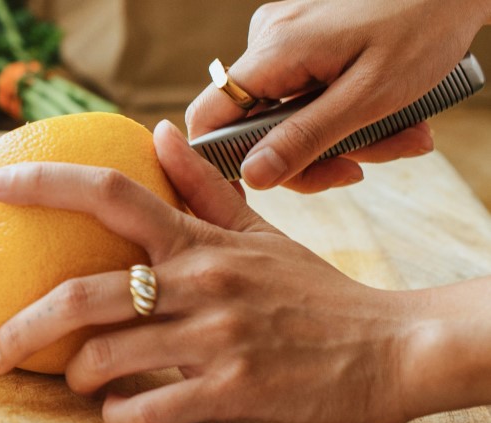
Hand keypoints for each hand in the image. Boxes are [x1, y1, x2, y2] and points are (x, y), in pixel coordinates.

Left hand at [0, 120, 423, 422]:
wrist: (391, 347)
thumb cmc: (315, 292)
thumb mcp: (261, 232)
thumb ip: (203, 188)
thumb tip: (158, 132)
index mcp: (200, 240)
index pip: (111, 194)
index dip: (44, 185)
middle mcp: (201, 282)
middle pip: (82, 294)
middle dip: (22, 328)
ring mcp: (216, 336)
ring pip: (108, 356)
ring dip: (78, 375)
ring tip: (80, 379)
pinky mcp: (234, 389)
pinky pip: (150, 408)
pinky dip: (121, 416)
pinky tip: (120, 413)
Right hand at [186, 0, 489, 192]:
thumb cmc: (423, 30)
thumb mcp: (369, 97)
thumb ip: (306, 139)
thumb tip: (253, 177)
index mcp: (275, 51)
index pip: (209, 117)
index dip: (225, 159)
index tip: (271, 183)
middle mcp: (268, 40)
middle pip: (255, 124)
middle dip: (311, 154)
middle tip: (361, 167)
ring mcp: (284, 38)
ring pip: (287, 113)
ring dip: (341, 138)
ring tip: (401, 135)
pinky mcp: (302, 41)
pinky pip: (306, 94)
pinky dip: (343, 113)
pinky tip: (388, 115)